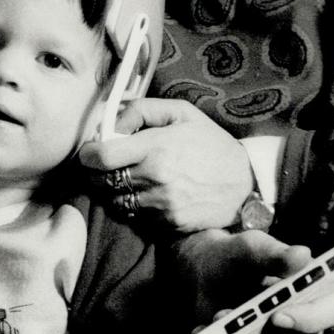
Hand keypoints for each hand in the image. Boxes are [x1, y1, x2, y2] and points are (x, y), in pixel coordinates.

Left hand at [78, 98, 253, 231]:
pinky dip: (132, 206)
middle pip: (101, 182)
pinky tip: (145, 194)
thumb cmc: (211, 143)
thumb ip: (142, 110)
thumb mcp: (182, 113)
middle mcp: (155, 178)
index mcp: (156, 148)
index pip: (100, 157)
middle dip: (96, 173)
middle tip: (105, 166)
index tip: (90, 151)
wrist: (246, 183)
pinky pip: (135, 216)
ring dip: (113, 192)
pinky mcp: (168, 224)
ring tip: (127, 179)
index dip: (87, 154)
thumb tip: (112, 123)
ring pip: (114, 201)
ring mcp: (161, 204)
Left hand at [177, 230, 333, 333]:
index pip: (332, 311)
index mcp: (318, 291)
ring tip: (211, 330)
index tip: (276, 316)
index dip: (309, 319)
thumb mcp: (250, 248)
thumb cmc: (234, 258)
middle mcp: (312, 326)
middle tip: (222, 316)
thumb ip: (273, 254)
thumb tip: (302, 255)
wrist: (206, 276)